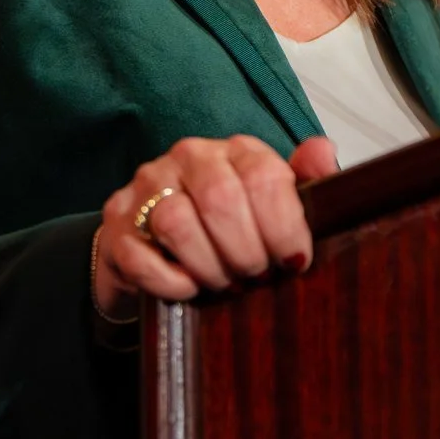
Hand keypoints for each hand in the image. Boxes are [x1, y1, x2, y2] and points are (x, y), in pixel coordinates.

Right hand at [93, 134, 338, 319]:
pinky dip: (172, 282)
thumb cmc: (228, 227)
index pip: (264, 176)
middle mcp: (190, 157)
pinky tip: (189, 288)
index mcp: (235, 150)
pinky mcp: (117, 222)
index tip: (293, 260)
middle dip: (246, 251)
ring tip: (225, 283)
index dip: (284, 227)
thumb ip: (305, 180)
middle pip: (221, 199)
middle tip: (256, 277)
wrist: (158, 246)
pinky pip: (141, 256)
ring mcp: (147, 185)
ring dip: (209, 266)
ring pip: (177, 223)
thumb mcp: (274, 206)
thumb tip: (322, 150)